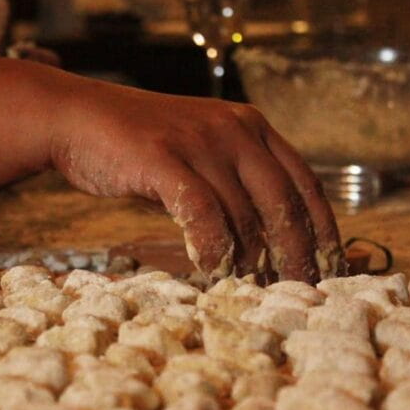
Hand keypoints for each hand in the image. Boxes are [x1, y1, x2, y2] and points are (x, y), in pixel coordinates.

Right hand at [49, 79, 343, 282]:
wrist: (78, 117)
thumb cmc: (140, 146)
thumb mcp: (199, 154)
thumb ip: (232, 184)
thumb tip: (265, 242)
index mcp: (251, 126)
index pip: (305, 183)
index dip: (323, 230)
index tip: (331, 267)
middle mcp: (234, 129)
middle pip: (284, 203)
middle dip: (297, 254)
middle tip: (299, 293)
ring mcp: (199, 141)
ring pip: (244, 214)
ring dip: (252, 261)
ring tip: (254, 292)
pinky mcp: (164, 157)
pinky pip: (202, 212)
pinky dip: (211, 247)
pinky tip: (211, 271)